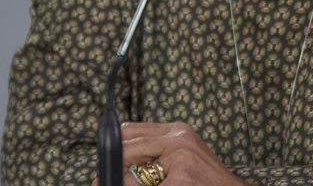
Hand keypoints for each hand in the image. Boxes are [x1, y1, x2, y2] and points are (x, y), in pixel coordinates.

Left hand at [91, 121, 249, 185]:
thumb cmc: (210, 182)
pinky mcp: (180, 182)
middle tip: (102, 182)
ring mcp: (180, 162)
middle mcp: (178, 140)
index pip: (129, 132)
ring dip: (124, 184)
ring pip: (130, 177)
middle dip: (113, 172)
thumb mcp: (185, 157)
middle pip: (126, 150)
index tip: (107, 166)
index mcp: (178, 131)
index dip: (114, 151)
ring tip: (127, 183)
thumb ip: (156, 152)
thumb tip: (114, 165)